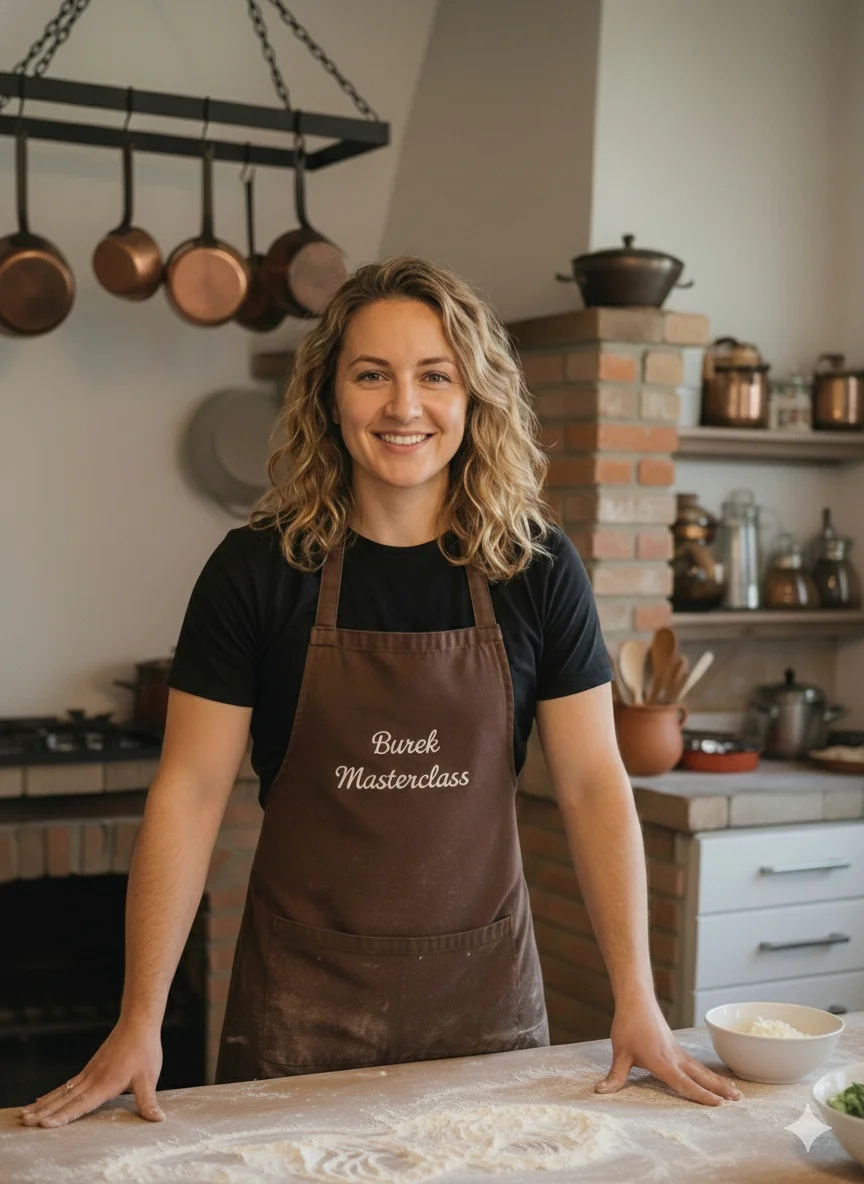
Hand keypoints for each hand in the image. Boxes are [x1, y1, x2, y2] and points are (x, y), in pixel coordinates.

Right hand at [19, 1017, 164, 1127]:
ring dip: (43, 1105)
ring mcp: (89, 1072)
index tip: (45, 1125)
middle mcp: (93, 1078)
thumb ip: (148, 1101)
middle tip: (25, 1123)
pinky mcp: (90, 1068)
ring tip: (25, 1115)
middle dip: (44, 1113)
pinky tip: (41, 1100)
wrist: (137, 1022)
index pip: (81, 1104)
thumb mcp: (149, 1077)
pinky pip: (67, 1085)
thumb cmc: (144, 1050)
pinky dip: (52, 1094)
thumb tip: (157, 1119)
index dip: (64, 1116)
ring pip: (62, 1092)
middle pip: (64, 1099)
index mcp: (106, 1083)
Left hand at [595, 994, 741, 1105]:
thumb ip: (615, 1076)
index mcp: (663, 1063)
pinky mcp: (674, 1045)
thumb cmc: (628, 1025)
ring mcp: (677, 1051)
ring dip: (717, 1081)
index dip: (702, 1096)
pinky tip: (709, 1077)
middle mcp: (675, 1058)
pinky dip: (706, 1072)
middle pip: (702, 1077)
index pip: (685, 1084)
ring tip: (734, 1092)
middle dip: (720, 1089)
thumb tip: (600, 1091)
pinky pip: (694, 1062)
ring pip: (701, 1069)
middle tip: (739, 1099)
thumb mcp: (620, 1052)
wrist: (636, 999)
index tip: (719, 1105)